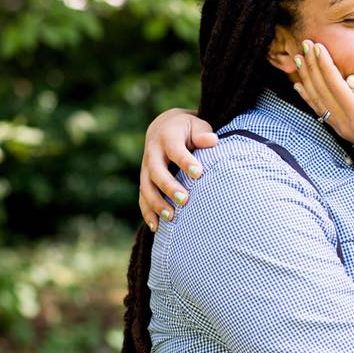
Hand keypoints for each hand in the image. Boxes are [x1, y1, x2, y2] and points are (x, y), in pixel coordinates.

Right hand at [138, 108, 217, 230]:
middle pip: (156, 171)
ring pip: (146, 187)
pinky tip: (156, 227)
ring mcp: (146, 168)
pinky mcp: (144, 180)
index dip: (186, 161)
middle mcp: (153, 153)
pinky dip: (147, 213)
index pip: (175, 149)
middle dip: (169, 186)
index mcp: (167, 137)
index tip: (199, 173)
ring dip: (156, 203)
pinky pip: (142, 198)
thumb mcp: (196, 125)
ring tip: (171, 217)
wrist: (163, 127)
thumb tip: (211, 141)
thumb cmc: (187, 129)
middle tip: (184, 199)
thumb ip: (203, 134)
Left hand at [292, 40, 353, 167]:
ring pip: (317, 99)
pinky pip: (319, 109)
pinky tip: (299, 85)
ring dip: (307, 77)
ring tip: (298, 58)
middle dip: (312, 65)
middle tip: (304, 43)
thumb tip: (352, 79)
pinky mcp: (340, 127)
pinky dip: (307, 95)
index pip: (336, 85)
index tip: (317, 46)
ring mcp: (340, 127)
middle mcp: (344, 123)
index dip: (325, 64)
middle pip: (322, 90)